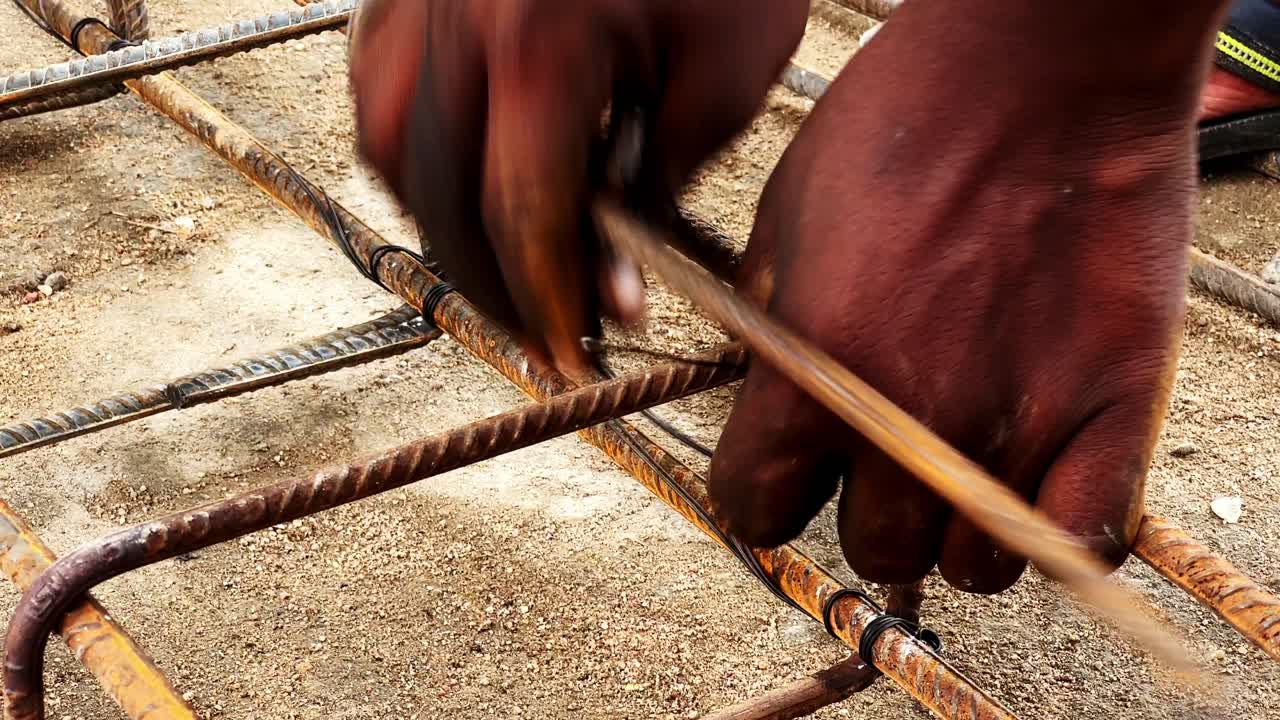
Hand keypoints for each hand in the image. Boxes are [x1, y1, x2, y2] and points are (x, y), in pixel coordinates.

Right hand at [348, 0, 808, 369]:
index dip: (549, 300)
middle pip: (438, 195)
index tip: (576, 355)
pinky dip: (413, 149)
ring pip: (386, 143)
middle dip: (492, 282)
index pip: (520, 211)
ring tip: (500, 261)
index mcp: (538, 38)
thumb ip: (657, 181)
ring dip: (437, 219)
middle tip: (546, 328)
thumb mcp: (726, 72)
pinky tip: (460, 175)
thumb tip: (613, 279)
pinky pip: (379, 83)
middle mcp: (456, 14)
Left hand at [708, 1, 1209, 592]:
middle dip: (863, 506)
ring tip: (964, 451)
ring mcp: (1016, 428)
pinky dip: (1053, 530)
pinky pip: (1078, 542)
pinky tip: (1038, 479)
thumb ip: (765, 332)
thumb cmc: (901, 125)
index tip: (782, 472)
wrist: (1039, 69)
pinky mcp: (1114, 413)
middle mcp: (907, 425)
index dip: (762, 492)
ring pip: (969, 564)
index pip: (755, 510)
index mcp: (810, 379)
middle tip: (884, 449)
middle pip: (869, 548)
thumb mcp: (783, 218)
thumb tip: (761, 399)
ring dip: (955, 523)